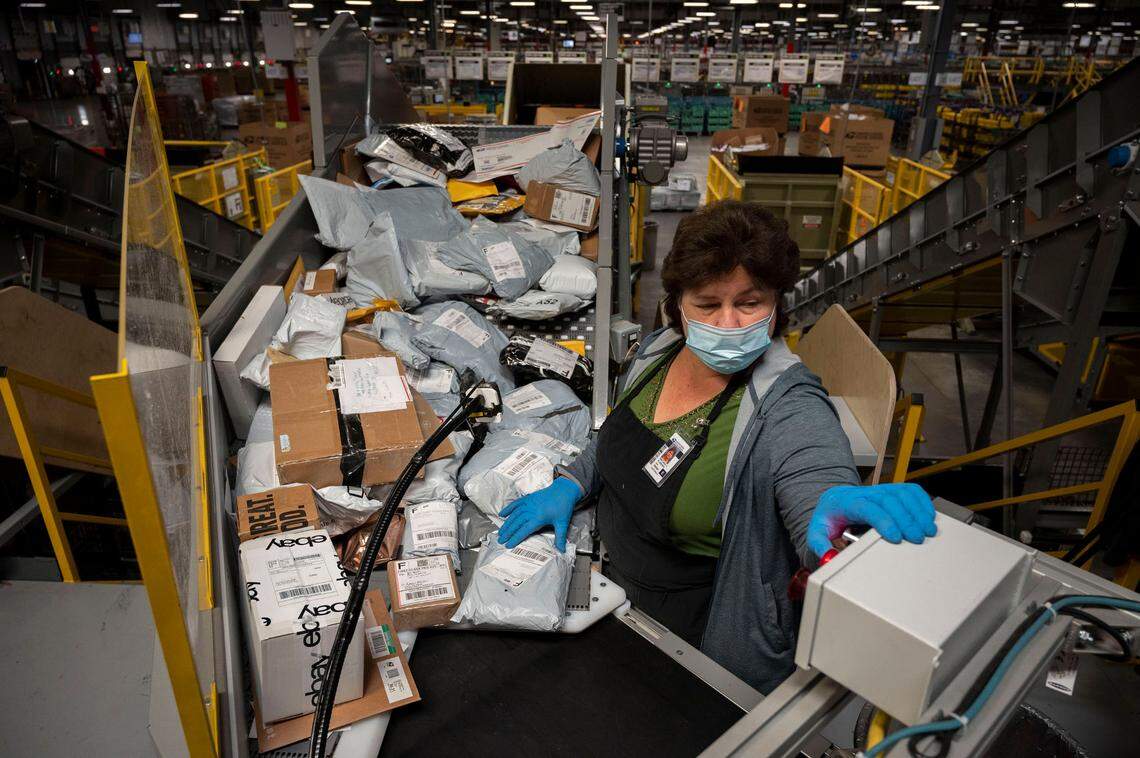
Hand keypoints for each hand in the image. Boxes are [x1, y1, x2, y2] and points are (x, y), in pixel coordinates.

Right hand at [497, 477, 582, 551]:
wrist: (565, 490)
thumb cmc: (564, 506)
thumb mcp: (562, 523)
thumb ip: (560, 538)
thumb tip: (561, 551)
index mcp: (539, 517)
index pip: (524, 530)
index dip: (515, 538)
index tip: (508, 545)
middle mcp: (531, 510)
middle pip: (516, 523)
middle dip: (508, 533)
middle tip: (500, 540)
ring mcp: (528, 503)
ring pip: (514, 515)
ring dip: (506, 524)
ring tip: (500, 532)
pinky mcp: (528, 498)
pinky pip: (515, 504)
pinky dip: (508, 509)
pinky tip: (501, 514)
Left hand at [806, 483, 936, 558]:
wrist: (832, 501)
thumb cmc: (829, 518)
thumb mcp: (817, 532)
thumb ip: (819, 545)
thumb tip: (828, 556)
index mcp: (846, 502)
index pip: (867, 507)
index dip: (884, 520)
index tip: (896, 537)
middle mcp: (864, 493)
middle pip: (888, 500)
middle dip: (906, 519)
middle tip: (917, 538)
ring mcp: (878, 490)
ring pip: (901, 492)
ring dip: (917, 510)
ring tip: (927, 530)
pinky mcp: (890, 490)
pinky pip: (908, 490)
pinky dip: (921, 501)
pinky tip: (928, 516)